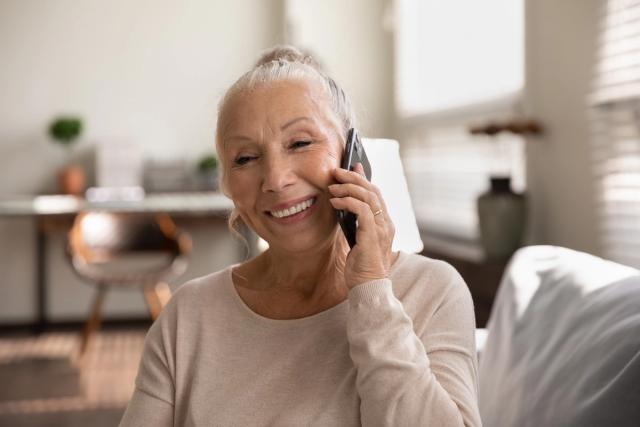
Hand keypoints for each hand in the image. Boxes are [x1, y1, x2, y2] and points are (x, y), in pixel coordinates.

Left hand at [329, 163, 395, 289]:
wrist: (368, 287)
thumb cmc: (361, 267)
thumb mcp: (357, 239)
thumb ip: (355, 222)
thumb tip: (344, 204)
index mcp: (385, 223)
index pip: (376, 193)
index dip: (364, 178)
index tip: (353, 166)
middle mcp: (387, 223)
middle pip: (373, 190)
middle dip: (354, 177)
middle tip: (336, 171)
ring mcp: (382, 229)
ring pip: (368, 196)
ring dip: (348, 188)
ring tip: (332, 187)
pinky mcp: (373, 235)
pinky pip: (362, 209)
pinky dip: (348, 202)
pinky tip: (335, 202)